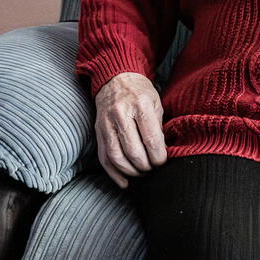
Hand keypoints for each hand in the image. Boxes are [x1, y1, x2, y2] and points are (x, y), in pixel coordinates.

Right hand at [94, 72, 166, 187]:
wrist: (115, 78)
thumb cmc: (139, 92)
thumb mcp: (156, 103)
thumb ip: (158, 127)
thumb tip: (161, 154)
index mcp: (140, 105)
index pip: (150, 140)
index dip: (158, 157)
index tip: (162, 162)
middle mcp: (121, 114)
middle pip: (133, 151)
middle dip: (146, 167)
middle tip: (152, 169)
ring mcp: (106, 123)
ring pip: (116, 157)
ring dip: (131, 172)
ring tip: (141, 173)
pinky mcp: (98, 130)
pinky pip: (103, 157)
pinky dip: (113, 173)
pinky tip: (124, 181)